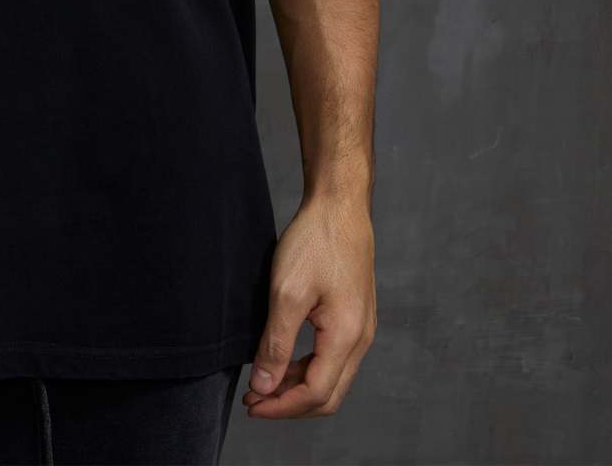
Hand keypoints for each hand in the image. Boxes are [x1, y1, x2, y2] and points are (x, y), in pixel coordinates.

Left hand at [242, 190, 376, 419]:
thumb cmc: (315, 240)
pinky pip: (333, 357)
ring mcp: (361, 327)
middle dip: (289, 404)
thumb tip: (263, 387)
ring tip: (264, 383)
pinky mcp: (355, 315)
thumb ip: (275, 344)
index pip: (315, 394)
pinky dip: (308, 366)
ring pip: (332, 378)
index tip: (250, 405)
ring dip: (297, 386)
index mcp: (347, 337)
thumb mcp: (286, 293)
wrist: (340, 204)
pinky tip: (284, 358)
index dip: (281, 406)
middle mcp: (361, 338)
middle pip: (328, 394)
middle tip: (254, 402)